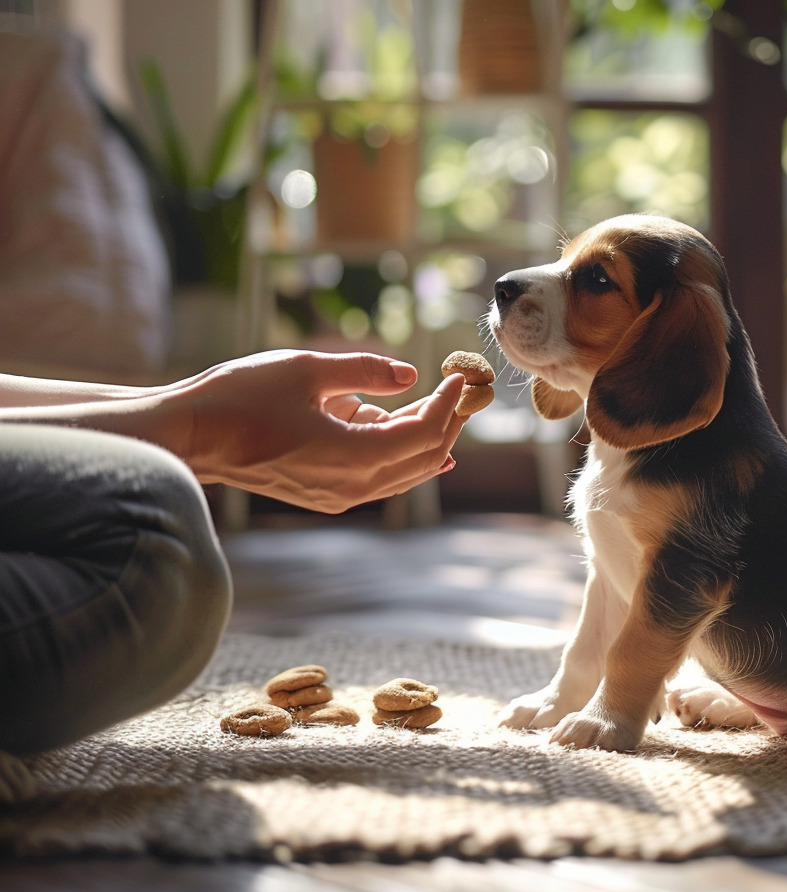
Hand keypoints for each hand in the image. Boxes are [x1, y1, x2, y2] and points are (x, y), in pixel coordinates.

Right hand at [176, 350, 466, 512]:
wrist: (189, 437)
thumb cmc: (240, 398)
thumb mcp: (306, 370)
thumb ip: (365, 371)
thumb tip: (410, 374)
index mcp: (351, 456)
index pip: (424, 433)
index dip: (447, 402)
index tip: (457, 374)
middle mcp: (352, 486)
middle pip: (423, 457)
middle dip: (448, 421)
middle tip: (466, 389)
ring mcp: (339, 496)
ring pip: (406, 473)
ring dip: (428, 439)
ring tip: (447, 406)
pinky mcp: (326, 494)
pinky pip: (381, 478)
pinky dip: (403, 455)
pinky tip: (416, 438)